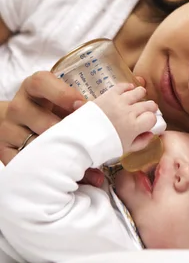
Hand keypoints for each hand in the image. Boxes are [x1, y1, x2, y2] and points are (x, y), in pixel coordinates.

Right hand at [0, 71, 103, 185]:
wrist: (18, 122)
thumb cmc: (48, 109)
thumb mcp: (59, 101)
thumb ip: (77, 107)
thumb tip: (105, 124)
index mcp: (32, 88)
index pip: (42, 83)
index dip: (63, 94)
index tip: (82, 106)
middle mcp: (17, 107)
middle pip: (42, 120)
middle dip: (68, 134)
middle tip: (90, 146)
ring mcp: (8, 130)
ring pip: (35, 146)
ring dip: (62, 159)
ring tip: (85, 168)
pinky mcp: (5, 151)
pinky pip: (27, 164)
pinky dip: (50, 173)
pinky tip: (70, 179)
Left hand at [94, 84, 157, 153]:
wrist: (81, 138)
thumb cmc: (104, 146)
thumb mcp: (125, 149)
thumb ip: (141, 142)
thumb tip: (151, 134)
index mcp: (135, 126)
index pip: (152, 118)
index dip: (151, 121)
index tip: (147, 123)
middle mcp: (130, 112)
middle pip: (149, 104)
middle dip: (150, 108)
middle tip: (146, 111)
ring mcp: (120, 101)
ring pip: (139, 92)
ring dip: (141, 95)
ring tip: (139, 98)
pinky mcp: (110, 94)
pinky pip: (123, 85)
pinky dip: (128, 86)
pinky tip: (129, 89)